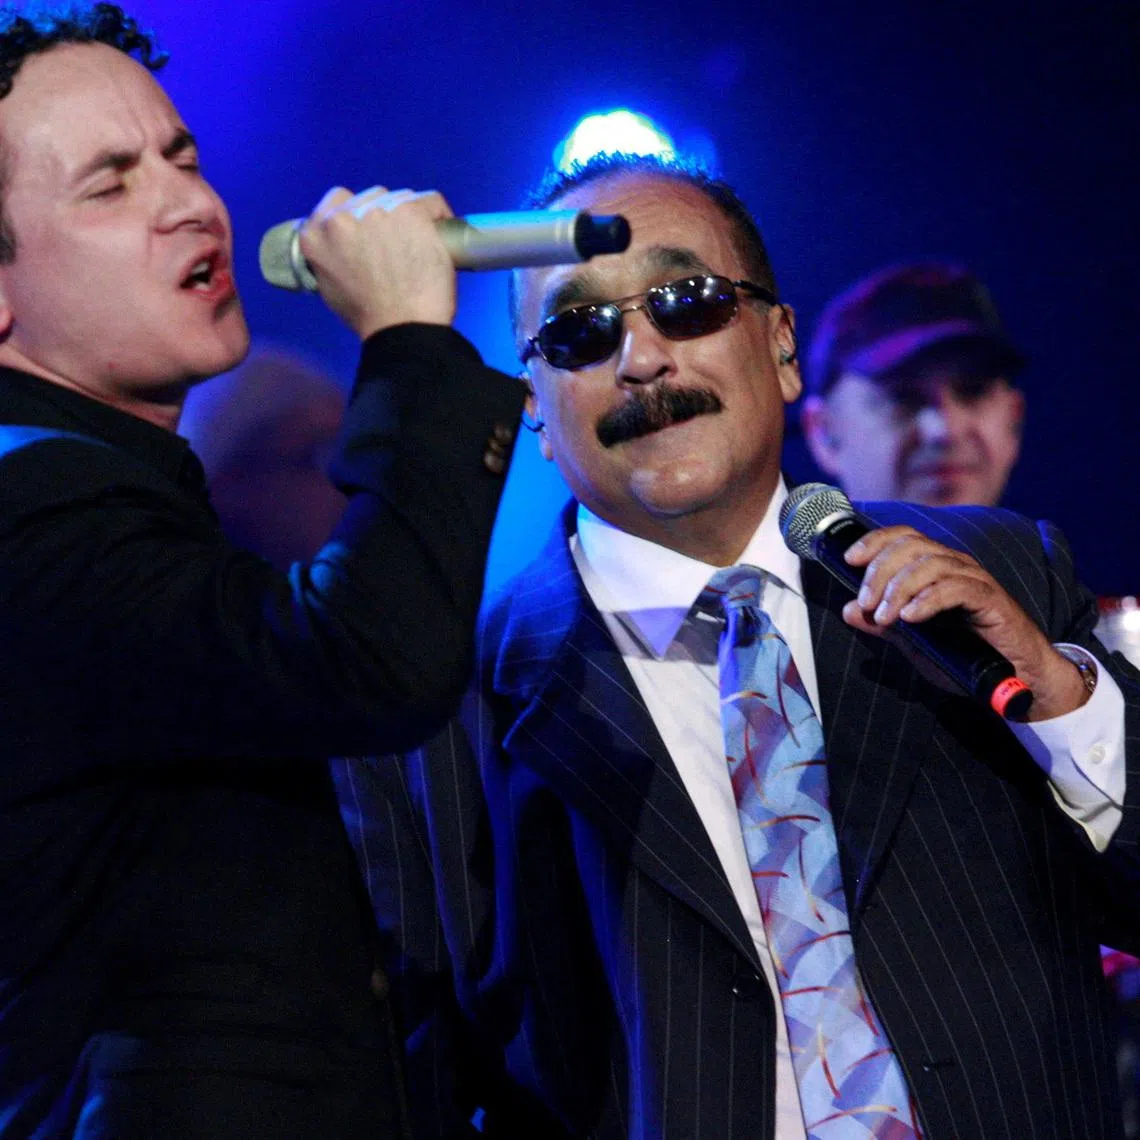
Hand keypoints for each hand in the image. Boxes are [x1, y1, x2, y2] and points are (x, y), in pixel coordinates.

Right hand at [297, 185, 456, 338]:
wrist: (402, 327)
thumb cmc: (370, 317)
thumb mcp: (331, 286)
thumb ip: (331, 256)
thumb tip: (345, 246)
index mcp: (316, 234)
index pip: (335, 202)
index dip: (356, 216)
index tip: (370, 231)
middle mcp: (342, 217)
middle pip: (368, 198)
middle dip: (382, 217)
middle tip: (395, 245)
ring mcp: (377, 211)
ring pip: (398, 198)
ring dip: (408, 216)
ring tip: (417, 246)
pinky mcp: (411, 212)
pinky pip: (430, 201)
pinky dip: (438, 214)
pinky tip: (440, 233)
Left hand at [842, 526, 1089, 720]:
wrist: (1015, 677)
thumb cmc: (966, 654)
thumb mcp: (914, 641)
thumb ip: (883, 624)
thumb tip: (848, 610)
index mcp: (936, 567)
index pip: (903, 537)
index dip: (875, 541)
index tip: (849, 559)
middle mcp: (955, 565)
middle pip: (911, 547)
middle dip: (880, 571)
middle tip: (865, 603)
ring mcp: (975, 580)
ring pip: (931, 564)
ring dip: (900, 588)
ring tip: (884, 616)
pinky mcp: (991, 600)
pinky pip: (957, 588)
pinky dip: (928, 600)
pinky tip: (910, 616)